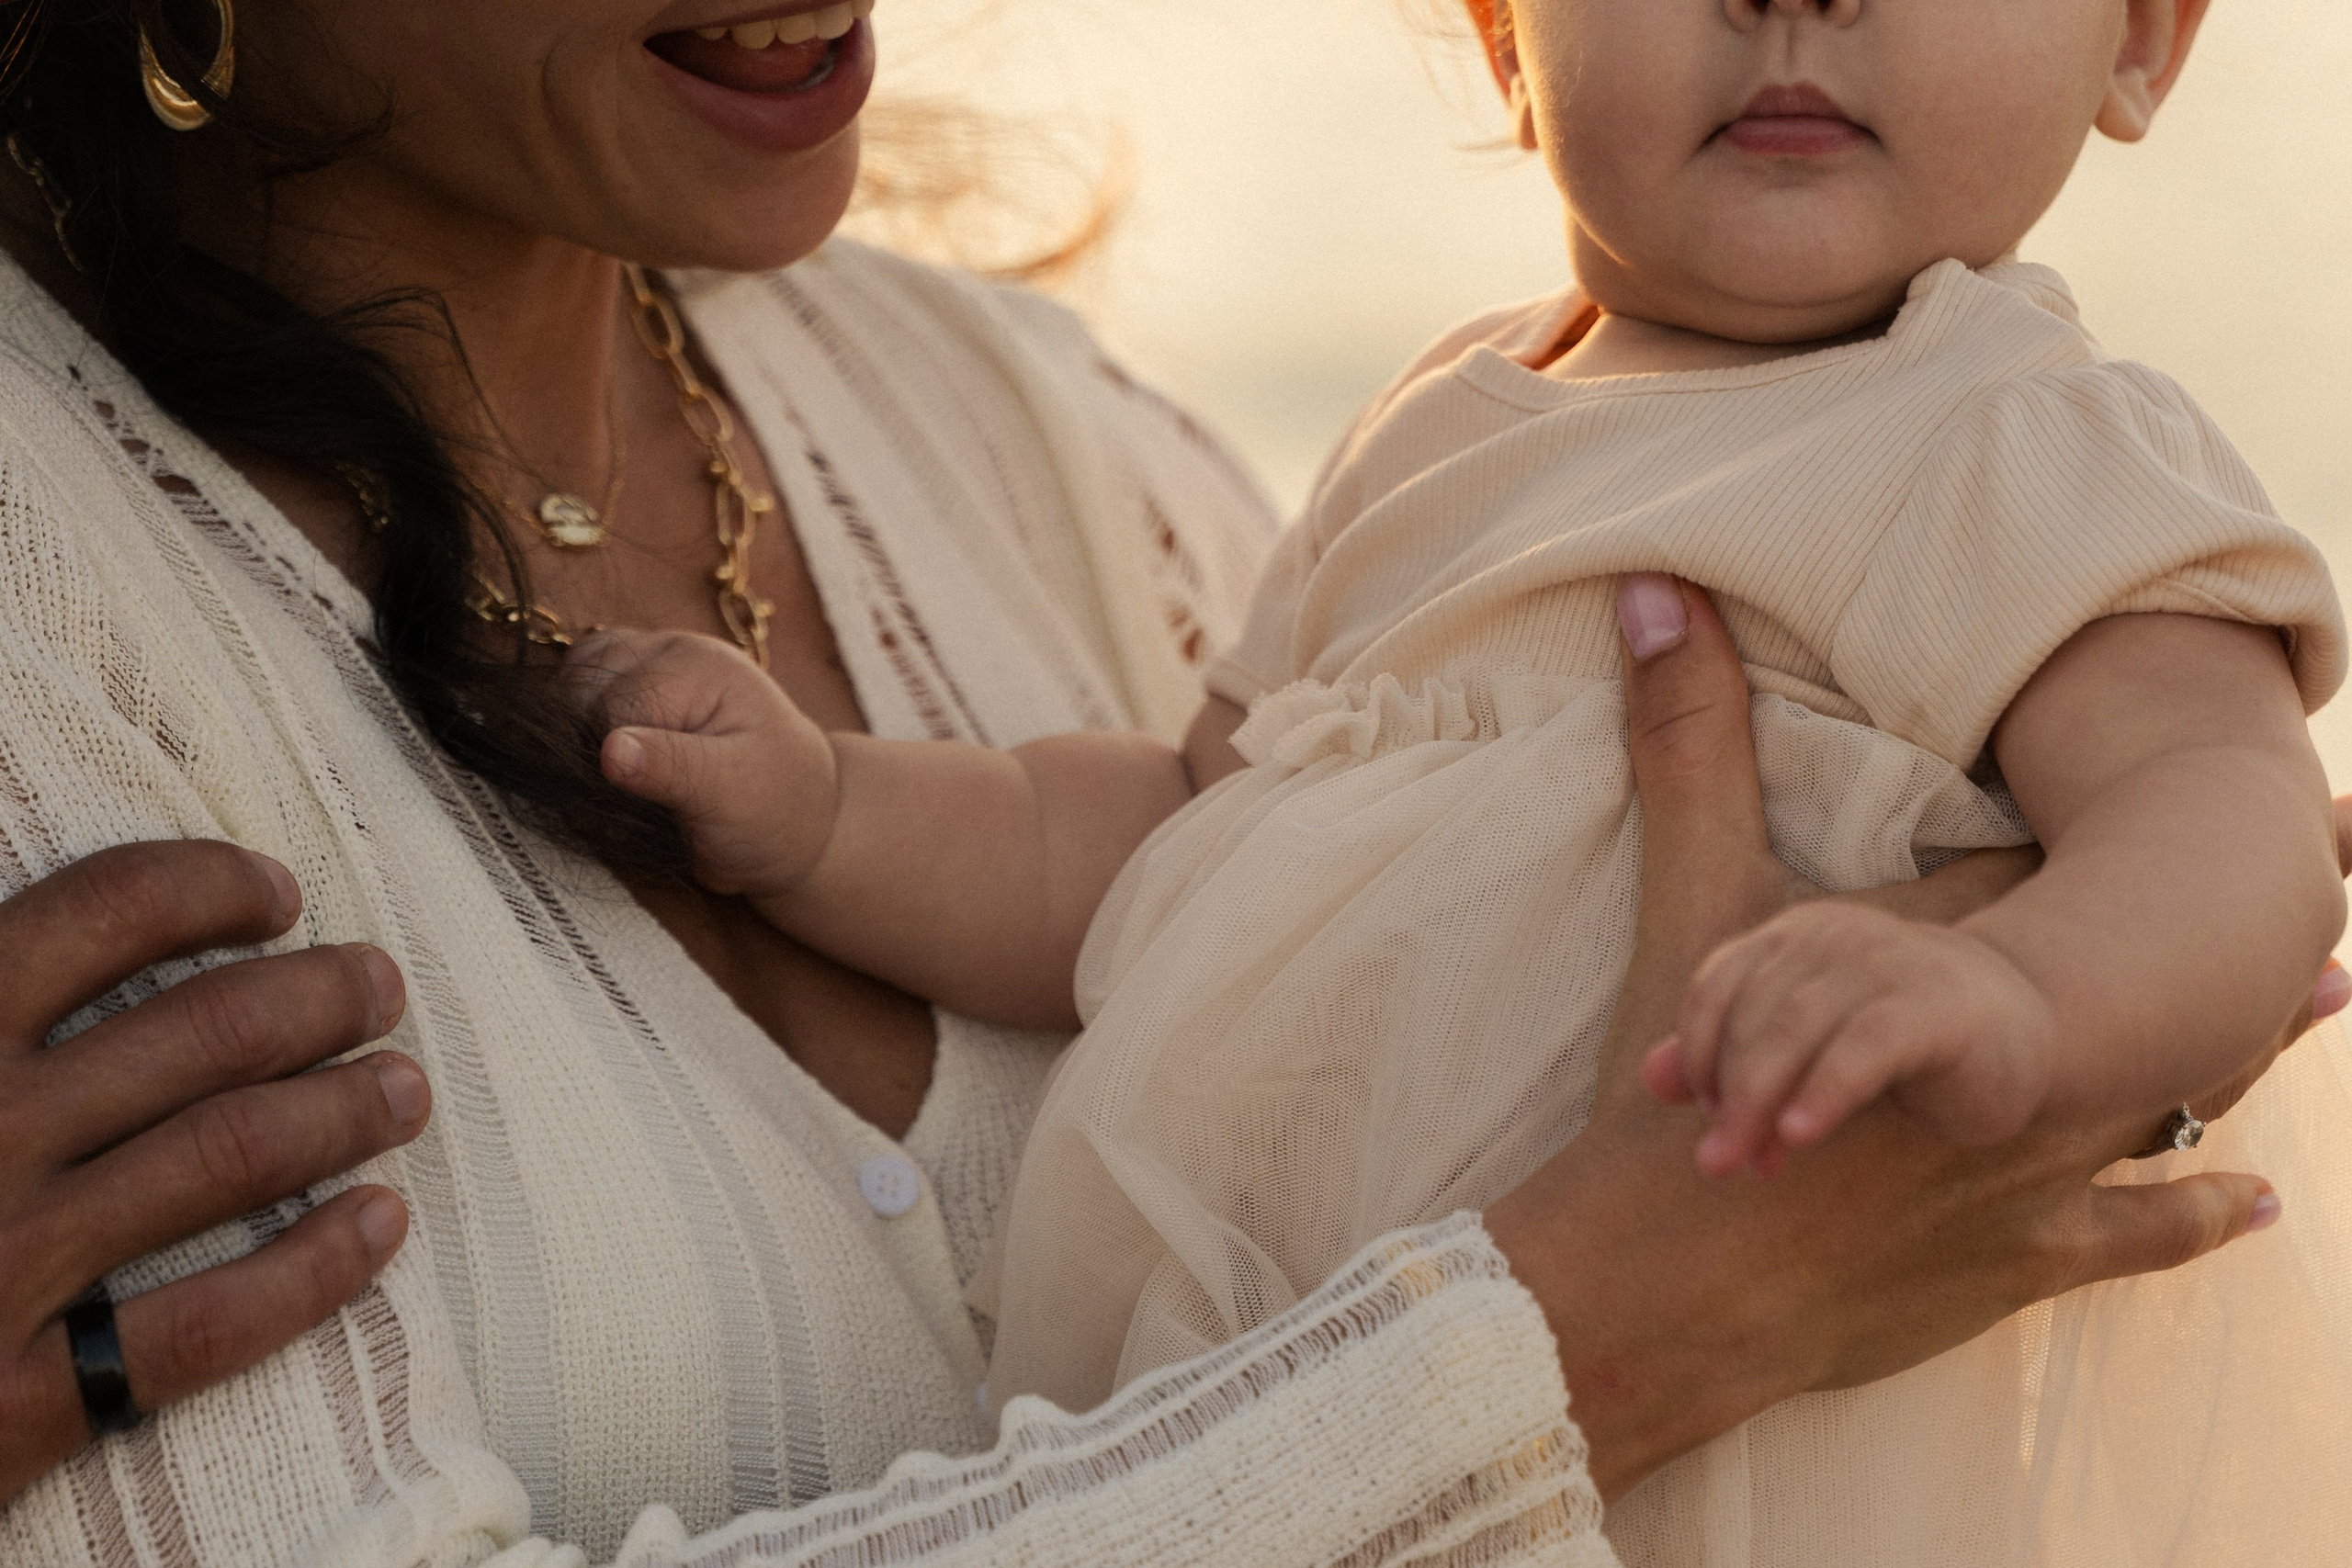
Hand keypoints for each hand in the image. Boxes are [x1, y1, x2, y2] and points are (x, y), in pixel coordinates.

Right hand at [0, 842, 427, 1505]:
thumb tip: (28, 925)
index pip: (97, 912)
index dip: (208, 887)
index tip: (277, 892)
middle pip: (200, 1031)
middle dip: (316, 996)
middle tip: (380, 985)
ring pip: (226, 1156)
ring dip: (341, 1111)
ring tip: (406, 1089)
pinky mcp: (11, 1403)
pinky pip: (204, 1327)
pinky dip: (314, 1271)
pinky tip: (380, 1227)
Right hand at [570, 629, 838, 897]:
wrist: (795, 813)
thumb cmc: (772, 806)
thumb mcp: (731, 794)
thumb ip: (672, 768)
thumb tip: (610, 750)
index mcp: (698, 666)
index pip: (612, 705)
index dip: (607, 762)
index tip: (635, 803)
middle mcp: (668, 650)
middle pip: (580, 690)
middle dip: (590, 750)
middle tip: (635, 797)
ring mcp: (646, 662)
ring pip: (569, 685)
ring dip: (577, 737)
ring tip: (625, 781)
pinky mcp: (629, 684)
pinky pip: (575, 695)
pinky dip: (578, 729)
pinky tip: (611, 763)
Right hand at [1486, 576, 2295, 1501]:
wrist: (1677, 1273)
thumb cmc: (1696, 1091)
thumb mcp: (1692, 903)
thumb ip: (1682, 743)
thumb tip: (1650, 588)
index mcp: (1962, 966)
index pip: (2079, 867)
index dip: (2169, 808)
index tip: (2285, 766)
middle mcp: (2035, 1061)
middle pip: (2166, 970)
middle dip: (2262, 915)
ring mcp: (2043, 1166)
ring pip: (2178, 1091)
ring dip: (2258, 1045)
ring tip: (2335, 994)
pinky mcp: (2027, 1257)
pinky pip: (2141, 1231)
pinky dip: (2204, 1209)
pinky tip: (2261, 1202)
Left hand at [1647, 905, 2058, 1175]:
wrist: (2028, 1029)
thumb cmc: (1903, 1042)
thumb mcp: (1810, 1046)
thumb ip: (1732, 1055)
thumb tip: (1651, 1079)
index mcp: (1794, 937)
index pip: (1717, 987)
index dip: (1699, 1057)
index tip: (1704, 1121)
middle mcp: (1834, 937)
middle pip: (1752, 1014)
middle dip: (1728, 1094)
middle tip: (1719, 1162)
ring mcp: (1888, 963)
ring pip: (1796, 1028)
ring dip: (1762, 1101)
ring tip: (1751, 1163)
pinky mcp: (1937, 1007)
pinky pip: (1865, 1046)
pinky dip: (1824, 1090)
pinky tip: (1800, 1135)